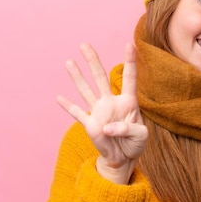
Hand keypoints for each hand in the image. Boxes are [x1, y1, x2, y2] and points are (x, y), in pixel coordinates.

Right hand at [57, 42, 147, 184]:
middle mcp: (111, 102)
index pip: (129, 78)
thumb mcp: (141, 136)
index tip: (129, 44)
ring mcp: (99, 112)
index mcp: (128, 101)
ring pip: (86, 90)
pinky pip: (78, 113)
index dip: (130, 61)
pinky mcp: (90, 124)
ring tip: (69, 61)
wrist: (124, 157)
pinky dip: (68, 106)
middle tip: (84, 44)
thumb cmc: (136, 143)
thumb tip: (108, 127)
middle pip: (101, 77)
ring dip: (77, 77)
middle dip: (93, 61)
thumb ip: (128, 129)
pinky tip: (59, 97)